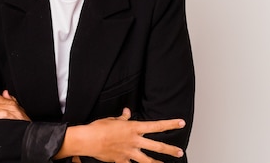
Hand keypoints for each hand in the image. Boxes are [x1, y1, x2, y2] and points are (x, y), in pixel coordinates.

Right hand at [57, 108, 184, 162]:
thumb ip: (123, 117)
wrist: (89, 140)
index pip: (156, 125)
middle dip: (169, 149)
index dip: (170, 124)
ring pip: (147, 161)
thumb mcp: (113, 119)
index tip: (181, 123)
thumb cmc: (99, 128)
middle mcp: (134, 141)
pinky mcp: (122, 161)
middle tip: (179, 152)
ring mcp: (129, 153)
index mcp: (133, 128)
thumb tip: (127, 112)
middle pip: (156, 146)